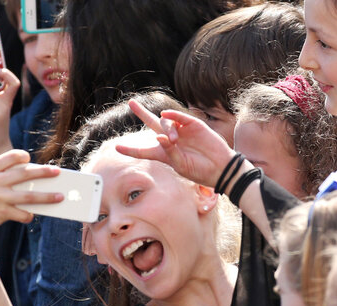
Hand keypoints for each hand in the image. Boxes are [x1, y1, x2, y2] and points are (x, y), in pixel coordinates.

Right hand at [0, 150, 62, 244]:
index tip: (31, 160)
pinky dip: (29, 215)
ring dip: (47, 196)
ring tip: (60, 197)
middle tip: (58, 172)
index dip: (23, 157)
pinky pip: (23, 213)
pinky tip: (30, 215)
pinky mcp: (1, 212)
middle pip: (25, 173)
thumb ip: (1, 175)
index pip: (10, 156)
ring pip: (29, 195)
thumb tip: (32, 178)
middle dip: (44, 172)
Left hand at [115, 99, 236, 187]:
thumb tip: (158, 136)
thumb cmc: (199, 171)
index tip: (116, 147)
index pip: (143, 150)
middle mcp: (170, 139)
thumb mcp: (180, 165)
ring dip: (166, 129)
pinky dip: (172, 115)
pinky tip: (166, 114)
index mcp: (164, 153)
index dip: (130, 149)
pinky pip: (179, 116)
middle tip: (131, 103)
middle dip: (141, 113)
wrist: (220, 168)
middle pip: (152, 123)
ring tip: (174, 140)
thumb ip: (168, 151)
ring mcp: (182, 131)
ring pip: (165, 122)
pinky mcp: (194, 125)